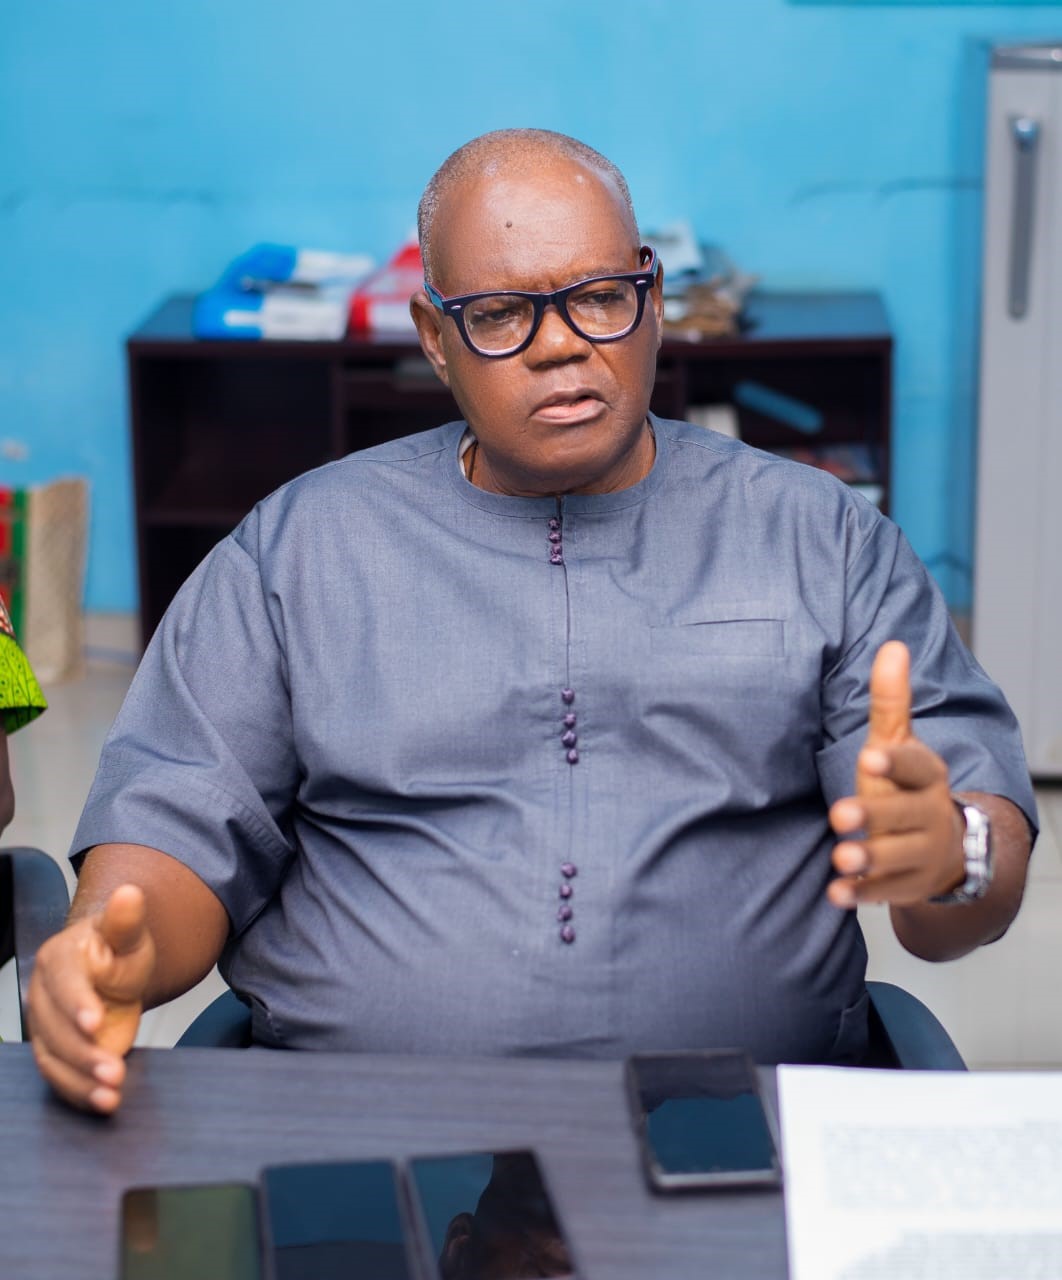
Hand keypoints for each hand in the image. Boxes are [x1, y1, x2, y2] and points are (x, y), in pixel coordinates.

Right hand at [27, 884, 154, 1112]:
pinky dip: (79, 1092)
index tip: (95, 1022)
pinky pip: (59, 1075)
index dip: (77, 1003)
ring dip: (80, 1080)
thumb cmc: (119, 950)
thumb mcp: (130, 935)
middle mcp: (44, 993)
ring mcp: (46, 1025)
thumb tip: (130, 892)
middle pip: (55, 1027)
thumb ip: (127, 919)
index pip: (64, 982)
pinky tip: (104, 1102)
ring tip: (111, 1094)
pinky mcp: (55, 1050)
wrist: (115, 972)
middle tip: (114, 1070)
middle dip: (83, 1053)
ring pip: (53, 1057)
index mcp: (59, 958)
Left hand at [827, 641, 963, 908]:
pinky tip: (835, 893)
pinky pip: (885, 892)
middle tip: (839, 815)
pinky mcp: (908, 886)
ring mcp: (922, 853)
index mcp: (927, 775)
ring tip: (840, 857)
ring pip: (897, 856)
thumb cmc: (903, 786)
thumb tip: (892, 646)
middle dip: (875, 815)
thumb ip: (890, 702)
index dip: (896, 762)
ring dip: (868, 857)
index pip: (917, 766)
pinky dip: (861, 893)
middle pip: (905, 815)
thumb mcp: (896, 744)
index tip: (870, 757)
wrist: (940, 849)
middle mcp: (929, 814)